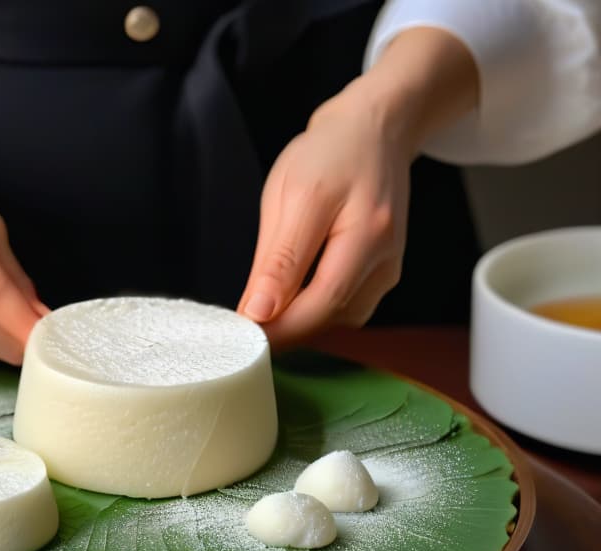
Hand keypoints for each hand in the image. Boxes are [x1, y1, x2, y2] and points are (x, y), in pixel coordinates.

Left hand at [237, 89, 409, 346]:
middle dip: (285, 332)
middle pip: (331, 317)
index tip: (242, 337)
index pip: (321, 302)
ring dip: (300, 324)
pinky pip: (346, 308)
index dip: (281, 329)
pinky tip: (292, 300)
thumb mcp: (292, 197)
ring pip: (339, 319)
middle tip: (243, 333)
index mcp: (365, 234)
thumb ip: (277, 260)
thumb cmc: (329, 156)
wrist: (373, 132)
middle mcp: (385, 258)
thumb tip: (258, 312)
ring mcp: (388, 268)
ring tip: (263, 314)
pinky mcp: (383, 274)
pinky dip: (315, 311)